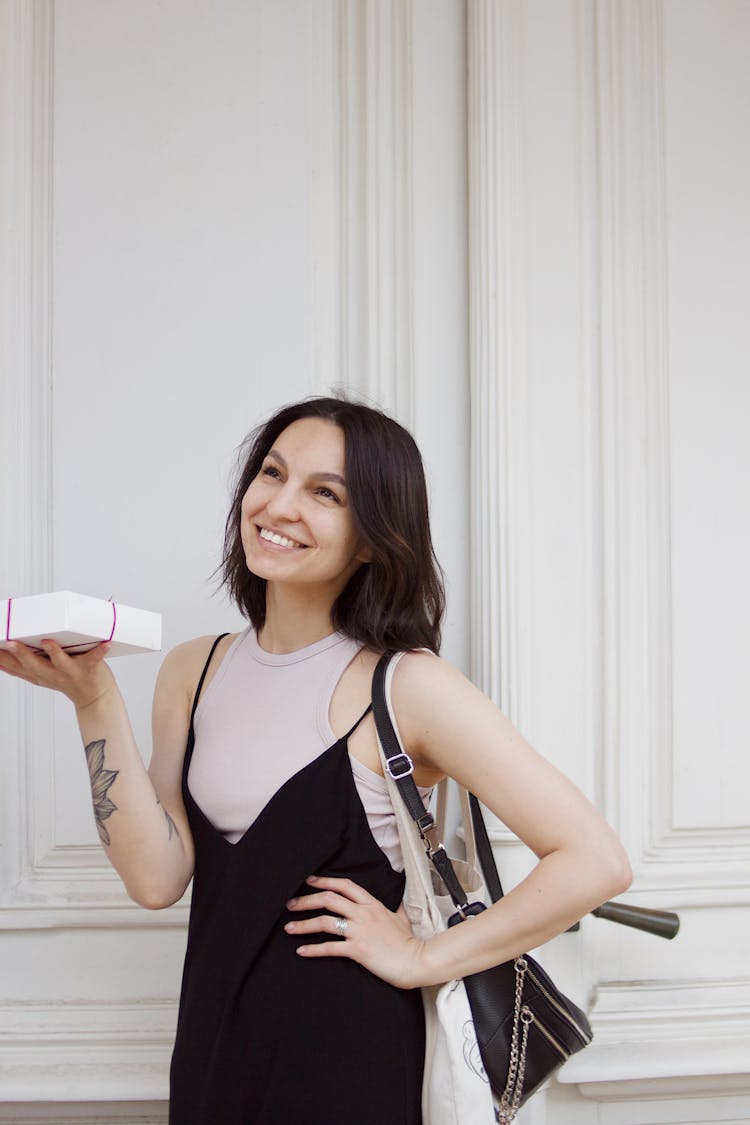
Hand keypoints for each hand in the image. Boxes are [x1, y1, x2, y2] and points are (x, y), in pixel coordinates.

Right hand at [0, 639, 114, 709]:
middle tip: (10, 643)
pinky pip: (95, 658)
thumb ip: (25, 666)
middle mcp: (53, 674)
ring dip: (53, 653)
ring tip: (47, 642)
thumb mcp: (42, 676)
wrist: (96, 698)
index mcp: (40, 675)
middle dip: (21, 654)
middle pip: (34, 666)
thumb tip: (2, 657)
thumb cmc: (69, 681)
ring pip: (59, 663)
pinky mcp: (90, 669)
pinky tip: (105, 643)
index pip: (16, 668)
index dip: (2, 659)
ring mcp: (71, 672)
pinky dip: (100, 650)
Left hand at [284, 874, 426, 989]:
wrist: (416, 961)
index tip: (309, 881)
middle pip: (329, 899)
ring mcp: (360, 931)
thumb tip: (397, 901)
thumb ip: (394, 908)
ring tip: (289, 928)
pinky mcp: (358, 950)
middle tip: (291, 904)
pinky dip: (313, 949)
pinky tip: (301, 951)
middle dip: (306, 900)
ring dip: (304, 924)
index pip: (345, 885)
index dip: (325, 881)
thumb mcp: (401, 917)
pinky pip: (330, 947)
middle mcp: (363, 913)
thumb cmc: (408, 941)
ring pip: (325, 921)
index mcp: (372, 904)